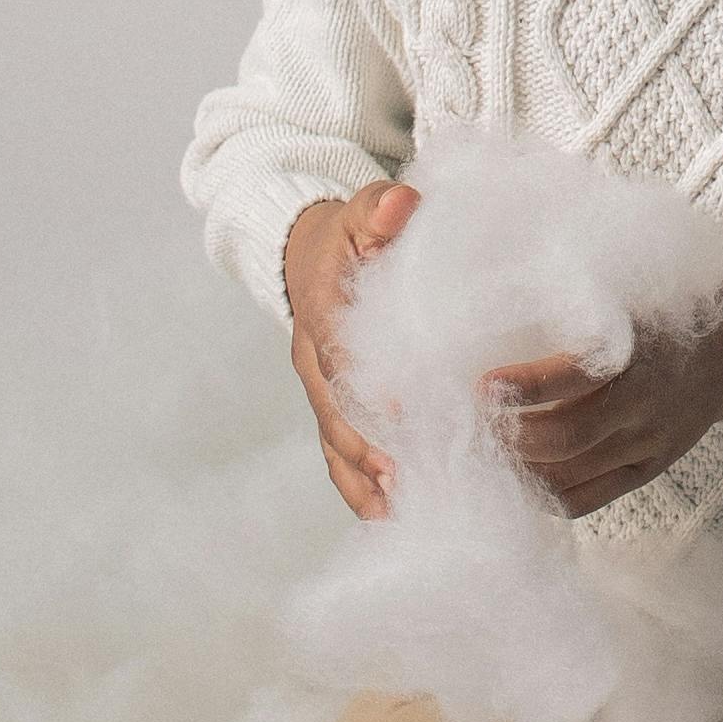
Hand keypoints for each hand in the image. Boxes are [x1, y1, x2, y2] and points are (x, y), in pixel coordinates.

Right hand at [282, 178, 417, 519]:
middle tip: (412, 478)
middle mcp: (314, 363)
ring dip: (369, 482)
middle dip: (373, 450)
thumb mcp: (364, 211)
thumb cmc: (352, 237)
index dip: (371, 389)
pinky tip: (394, 518)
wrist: (310, 257)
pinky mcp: (332, 414)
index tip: (407, 415)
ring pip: (337, 447)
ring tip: (407, 513)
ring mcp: (320, 393)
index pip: (342, 357)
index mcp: (322, 314)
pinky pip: (340, 460)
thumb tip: (402, 203)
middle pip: (337, 416)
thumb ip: (379, 208)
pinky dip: (363, 491)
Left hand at [488, 274, 722, 517]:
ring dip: (516, 468)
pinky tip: (515, 479)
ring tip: (476, 454)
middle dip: (506, 437)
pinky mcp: (645, 470)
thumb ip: (578, 311)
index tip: (481, 385)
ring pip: (567, 476)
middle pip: (563, 438)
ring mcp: (646, 444)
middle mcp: (643, 403)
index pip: (574, 377)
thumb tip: (499, 316)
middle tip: (464, 424)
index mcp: (639, 348)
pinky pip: (585, 499)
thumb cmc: (668, 311)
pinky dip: (543, 495)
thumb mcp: (630, 295)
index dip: (525, 386)